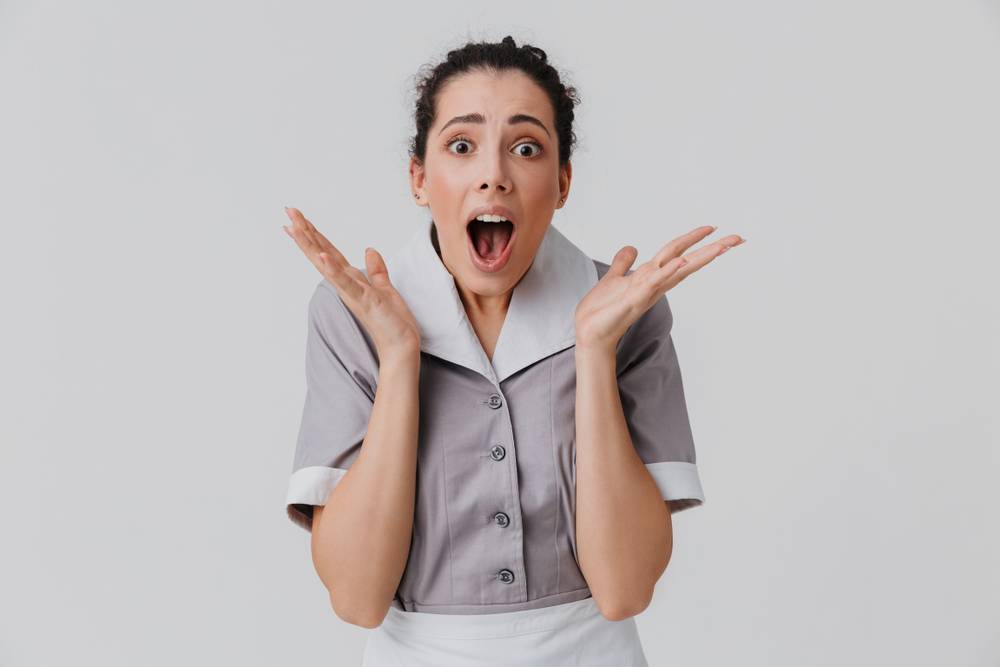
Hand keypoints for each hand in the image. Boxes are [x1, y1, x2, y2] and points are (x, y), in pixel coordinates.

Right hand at [283, 206, 420, 359]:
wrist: (401, 344)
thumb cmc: (392, 321)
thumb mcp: (385, 288)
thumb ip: (376, 269)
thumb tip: (369, 249)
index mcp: (351, 279)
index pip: (329, 252)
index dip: (314, 234)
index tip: (297, 218)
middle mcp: (346, 284)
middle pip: (321, 253)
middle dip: (304, 232)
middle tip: (288, 212)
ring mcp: (352, 292)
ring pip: (326, 265)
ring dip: (310, 245)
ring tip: (295, 227)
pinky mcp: (364, 300)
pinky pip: (345, 282)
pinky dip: (333, 270)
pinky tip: (322, 255)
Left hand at [574, 226, 744, 350]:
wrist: (590, 333)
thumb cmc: (602, 310)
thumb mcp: (614, 279)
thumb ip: (623, 263)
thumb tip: (632, 247)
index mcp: (651, 277)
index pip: (678, 254)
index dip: (695, 241)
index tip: (715, 230)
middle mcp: (654, 283)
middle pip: (687, 261)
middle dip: (712, 249)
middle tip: (738, 238)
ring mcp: (647, 291)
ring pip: (678, 270)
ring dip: (700, 257)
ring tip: (722, 246)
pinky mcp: (635, 298)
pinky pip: (655, 281)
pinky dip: (669, 271)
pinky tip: (682, 261)